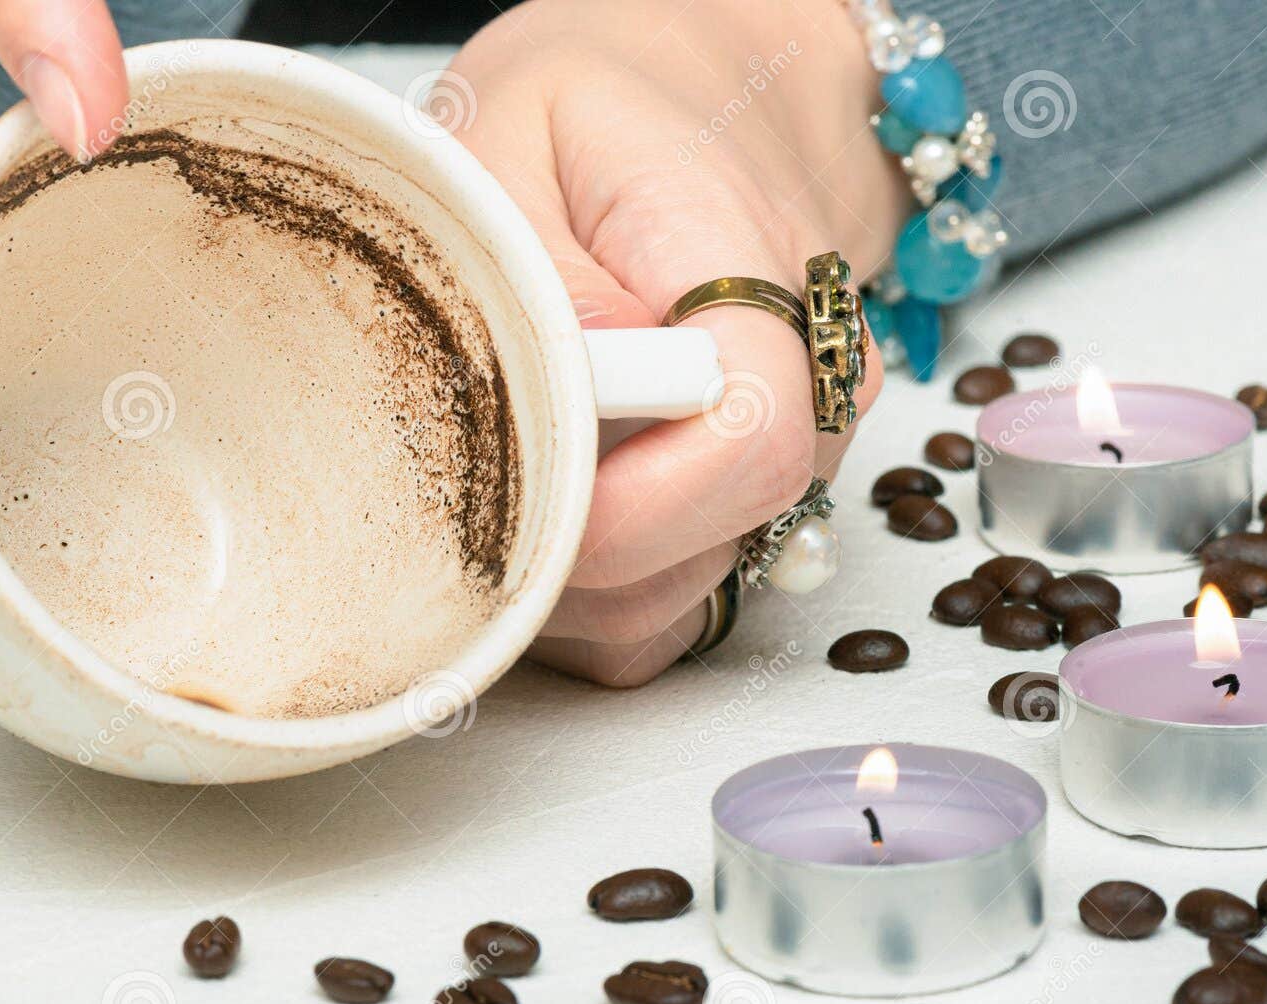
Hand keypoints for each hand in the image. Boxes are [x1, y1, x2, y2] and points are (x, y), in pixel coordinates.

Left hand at [450, 0, 907, 685]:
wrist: (693, 119)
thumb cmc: (594, 123)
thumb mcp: (520, 128)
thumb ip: (539, 265)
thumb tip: (579, 392)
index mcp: (761, 282)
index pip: (752, 443)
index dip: (629, 506)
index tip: (519, 484)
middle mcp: (810, 394)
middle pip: (703, 550)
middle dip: (560, 550)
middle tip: (457, 468)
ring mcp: (790, 470)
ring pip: (669, 607)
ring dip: (556, 580)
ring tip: (487, 472)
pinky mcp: (747, 519)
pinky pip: (656, 622)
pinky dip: (575, 603)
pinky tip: (530, 515)